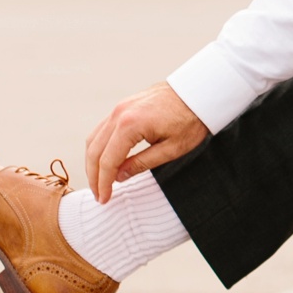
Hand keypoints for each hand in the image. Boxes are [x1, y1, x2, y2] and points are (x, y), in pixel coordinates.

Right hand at [85, 84, 208, 202]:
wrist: (198, 93)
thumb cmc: (191, 119)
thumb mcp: (171, 149)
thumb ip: (142, 164)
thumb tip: (119, 177)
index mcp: (130, 125)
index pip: (107, 160)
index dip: (103, 183)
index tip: (104, 199)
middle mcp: (119, 114)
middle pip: (94, 150)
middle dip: (93, 176)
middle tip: (99, 195)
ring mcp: (119, 108)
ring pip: (94, 139)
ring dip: (93, 162)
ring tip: (99, 182)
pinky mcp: (122, 106)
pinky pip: (101, 129)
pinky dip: (98, 147)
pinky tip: (104, 161)